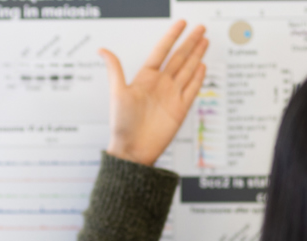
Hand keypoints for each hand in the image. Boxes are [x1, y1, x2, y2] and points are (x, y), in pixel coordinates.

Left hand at [100, 20, 208, 165]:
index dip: (172, 36)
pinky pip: (192, 89)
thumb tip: (102, 50)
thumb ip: (115, 69)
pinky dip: (198, 77)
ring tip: (204, 41)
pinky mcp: (180, 109)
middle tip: (200, 28)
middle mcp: (160, 84)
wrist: (133, 150)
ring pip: (188, 70)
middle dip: (190, 42)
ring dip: (197, 55)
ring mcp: (172, 96)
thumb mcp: (117, 93)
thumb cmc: (122, 124)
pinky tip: (202, 66)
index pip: (162, 50)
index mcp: (145, 78)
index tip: (181, 24)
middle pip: (179, 57)